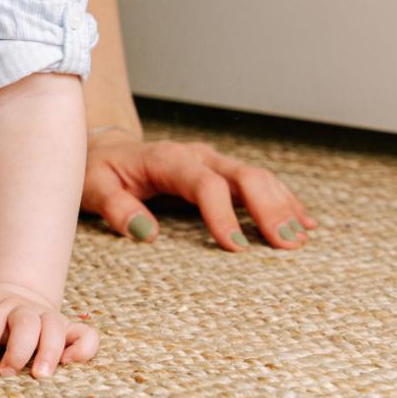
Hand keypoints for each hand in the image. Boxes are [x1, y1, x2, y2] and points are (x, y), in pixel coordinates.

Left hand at [0, 283, 98, 376]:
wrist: (11, 298)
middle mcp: (22, 310)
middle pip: (25, 322)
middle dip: (17, 350)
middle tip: (8, 374)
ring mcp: (47, 318)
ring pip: (55, 326)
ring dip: (49, 351)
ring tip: (41, 376)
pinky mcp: (69, 330)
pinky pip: (86, 335)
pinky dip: (83, 349)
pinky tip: (70, 363)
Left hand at [83, 131, 316, 251]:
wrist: (107, 150)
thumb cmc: (100, 172)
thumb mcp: (94, 188)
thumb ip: (116, 208)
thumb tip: (145, 232)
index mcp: (168, 160)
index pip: (204, 184)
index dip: (223, 214)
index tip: (236, 248)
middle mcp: (197, 156)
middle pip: (244, 176)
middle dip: (269, 209)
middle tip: (288, 244)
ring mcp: (213, 163)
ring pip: (258, 178)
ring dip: (282, 206)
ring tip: (301, 238)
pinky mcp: (222, 173)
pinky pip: (258, 184)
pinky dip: (282, 201)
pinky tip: (303, 221)